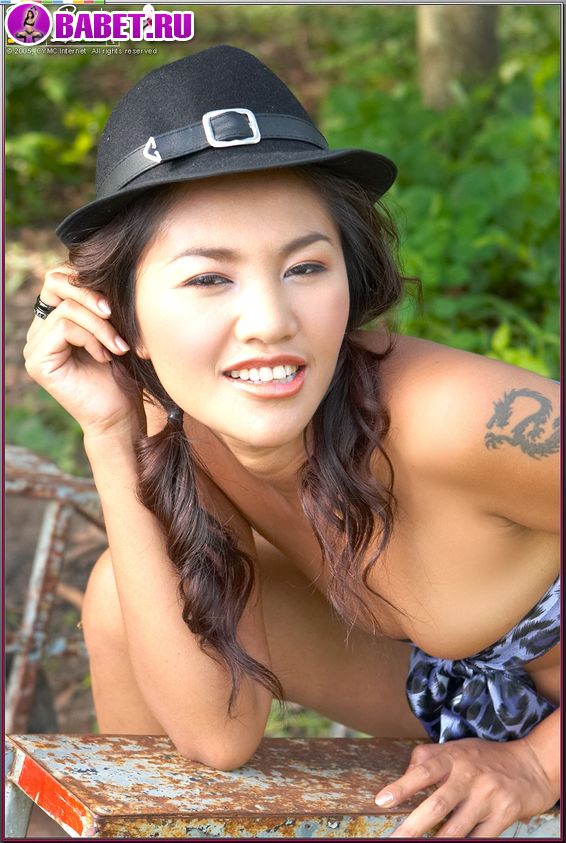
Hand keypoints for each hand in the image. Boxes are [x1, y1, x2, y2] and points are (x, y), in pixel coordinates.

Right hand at [24, 265, 137, 437]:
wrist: (121, 415)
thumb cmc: (125, 374)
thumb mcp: (117, 328)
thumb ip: (102, 301)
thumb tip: (103, 266)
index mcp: (56, 320)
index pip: (61, 276)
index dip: (89, 280)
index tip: (118, 303)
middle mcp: (40, 330)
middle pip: (55, 280)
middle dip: (91, 292)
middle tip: (115, 314)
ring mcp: (35, 346)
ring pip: (68, 308)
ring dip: (101, 324)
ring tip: (120, 346)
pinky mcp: (37, 361)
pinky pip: (64, 327)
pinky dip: (92, 337)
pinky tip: (107, 355)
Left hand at [374, 737, 557, 837]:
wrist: (531, 766)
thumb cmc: (486, 758)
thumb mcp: (457, 748)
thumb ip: (428, 757)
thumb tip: (405, 773)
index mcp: (453, 757)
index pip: (422, 771)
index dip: (401, 786)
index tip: (382, 800)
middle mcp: (469, 775)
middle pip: (437, 804)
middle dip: (413, 826)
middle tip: (395, 839)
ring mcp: (487, 796)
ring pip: (457, 828)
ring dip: (437, 842)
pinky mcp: (504, 815)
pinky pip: (479, 838)